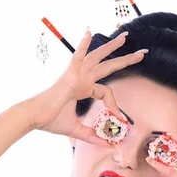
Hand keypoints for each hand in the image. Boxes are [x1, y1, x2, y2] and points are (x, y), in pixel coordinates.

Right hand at [29, 29, 145, 145]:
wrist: (35, 117)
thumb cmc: (51, 121)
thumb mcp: (76, 130)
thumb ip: (92, 136)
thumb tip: (107, 145)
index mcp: (82, 88)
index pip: (105, 92)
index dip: (114, 106)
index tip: (120, 119)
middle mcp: (81, 78)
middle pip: (107, 66)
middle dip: (125, 59)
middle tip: (141, 53)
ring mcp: (76, 75)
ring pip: (97, 57)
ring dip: (111, 46)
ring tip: (125, 37)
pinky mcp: (69, 75)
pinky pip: (77, 56)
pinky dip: (83, 45)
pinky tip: (89, 32)